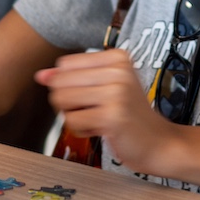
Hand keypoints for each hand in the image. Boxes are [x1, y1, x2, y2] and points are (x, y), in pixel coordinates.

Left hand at [35, 48, 173, 173]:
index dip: (68, 84)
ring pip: (62, 100)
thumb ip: (70, 78)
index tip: (92, 94)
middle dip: (67, 101)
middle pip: (60, 82)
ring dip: (73, 116)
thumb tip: (40, 75)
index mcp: (117, 57)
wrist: (160, 143)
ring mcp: (116, 93)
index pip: (64, 64)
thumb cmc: (129, 115)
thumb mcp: (104, 87)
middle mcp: (118, 70)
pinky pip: (72, 121)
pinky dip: (81, 129)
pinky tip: (101, 129)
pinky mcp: (112, 117)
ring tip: (97, 118)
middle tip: (92, 109)